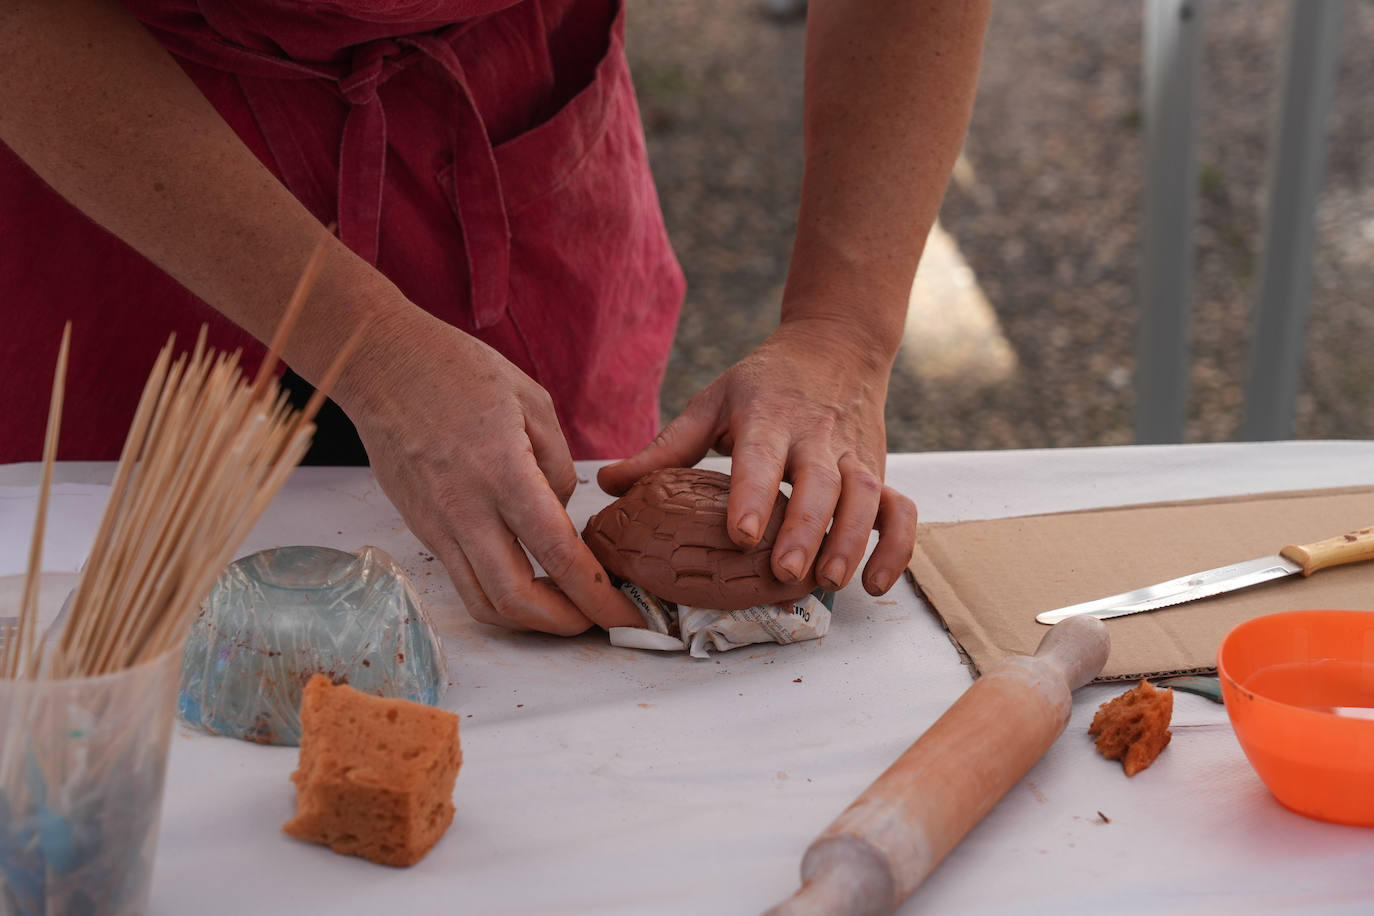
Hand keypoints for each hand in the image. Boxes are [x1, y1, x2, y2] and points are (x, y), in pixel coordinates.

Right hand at [338, 308, 640, 634]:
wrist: (380, 363)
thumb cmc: (459, 370)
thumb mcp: (533, 402)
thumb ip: (558, 467)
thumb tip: (563, 515)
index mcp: (503, 472)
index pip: (557, 553)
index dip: (596, 593)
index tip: (624, 611)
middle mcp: (466, 509)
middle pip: (516, 599)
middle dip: (564, 624)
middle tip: (597, 622)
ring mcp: (437, 524)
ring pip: (482, 603)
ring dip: (529, 622)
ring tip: (564, 612)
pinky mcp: (420, 529)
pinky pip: (462, 582)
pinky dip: (499, 598)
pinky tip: (527, 585)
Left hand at [598, 316, 917, 595]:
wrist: (837, 345)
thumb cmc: (764, 383)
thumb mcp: (712, 402)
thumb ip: (666, 448)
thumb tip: (608, 485)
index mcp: (769, 417)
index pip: (762, 457)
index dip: (754, 494)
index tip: (741, 534)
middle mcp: (817, 437)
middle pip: (820, 483)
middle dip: (806, 528)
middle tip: (787, 573)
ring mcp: (855, 456)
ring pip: (866, 497)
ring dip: (851, 540)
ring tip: (829, 581)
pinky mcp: (881, 470)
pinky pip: (900, 510)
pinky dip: (897, 547)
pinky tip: (875, 584)